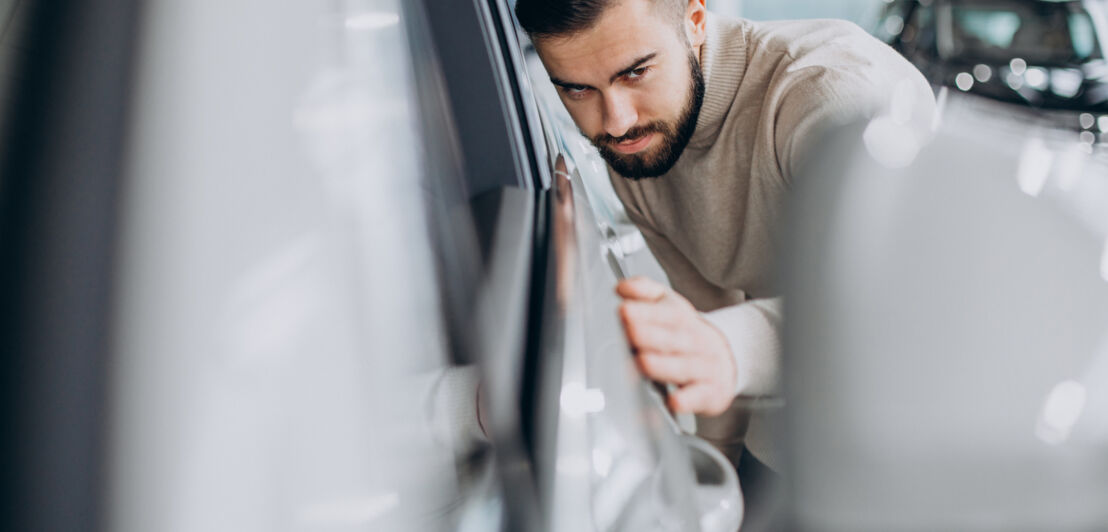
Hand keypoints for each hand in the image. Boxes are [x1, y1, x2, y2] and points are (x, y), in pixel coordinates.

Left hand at [616, 276, 735, 415]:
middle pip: (674, 339)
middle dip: (651, 336)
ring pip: (684, 367)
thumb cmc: (687, 334)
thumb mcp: (669, 305)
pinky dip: (687, 400)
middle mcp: (696, 342)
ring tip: (643, 362)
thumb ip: (644, 291)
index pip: (667, 314)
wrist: (728, 359)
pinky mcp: (711, 394)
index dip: (646, 312)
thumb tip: (621, 287)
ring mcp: (704, 369)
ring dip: (663, 366)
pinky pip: (699, 397)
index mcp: (684, 319)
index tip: (625, 311)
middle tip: (630, 332)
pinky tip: (673, 400)